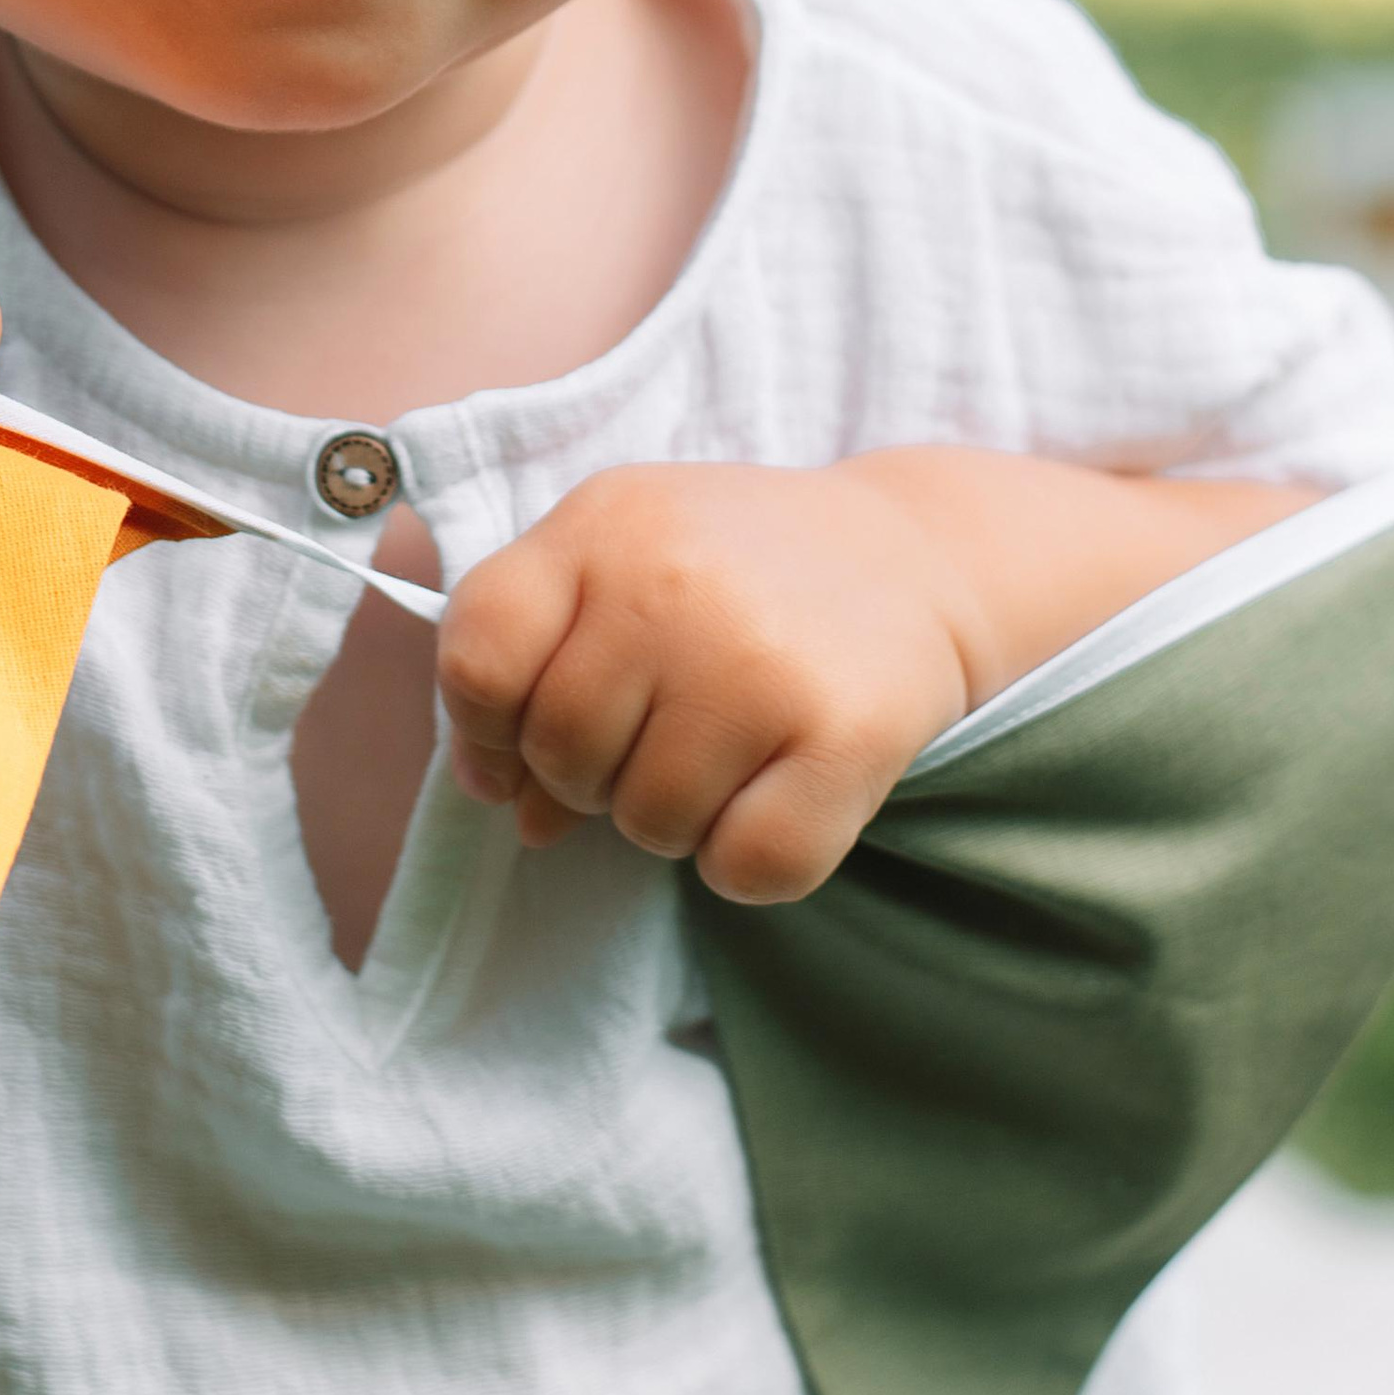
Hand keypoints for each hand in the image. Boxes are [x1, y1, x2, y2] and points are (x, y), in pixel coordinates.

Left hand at [436, 460, 983, 905]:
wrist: (913, 556)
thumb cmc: (735, 571)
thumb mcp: (622, 562)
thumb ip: (538, 661)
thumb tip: (509, 807)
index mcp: (603, 526)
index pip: (480, 656)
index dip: (480, 724)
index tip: (517, 741)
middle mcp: (673, 584)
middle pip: (560, 752)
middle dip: (589, 775)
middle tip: (654, 737)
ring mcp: (759, 662)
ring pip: (648, 822)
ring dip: (671, 818)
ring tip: (721, 753)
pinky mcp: (845, 738)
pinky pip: (744, 868)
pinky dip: (746, 862)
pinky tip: (772, 793)